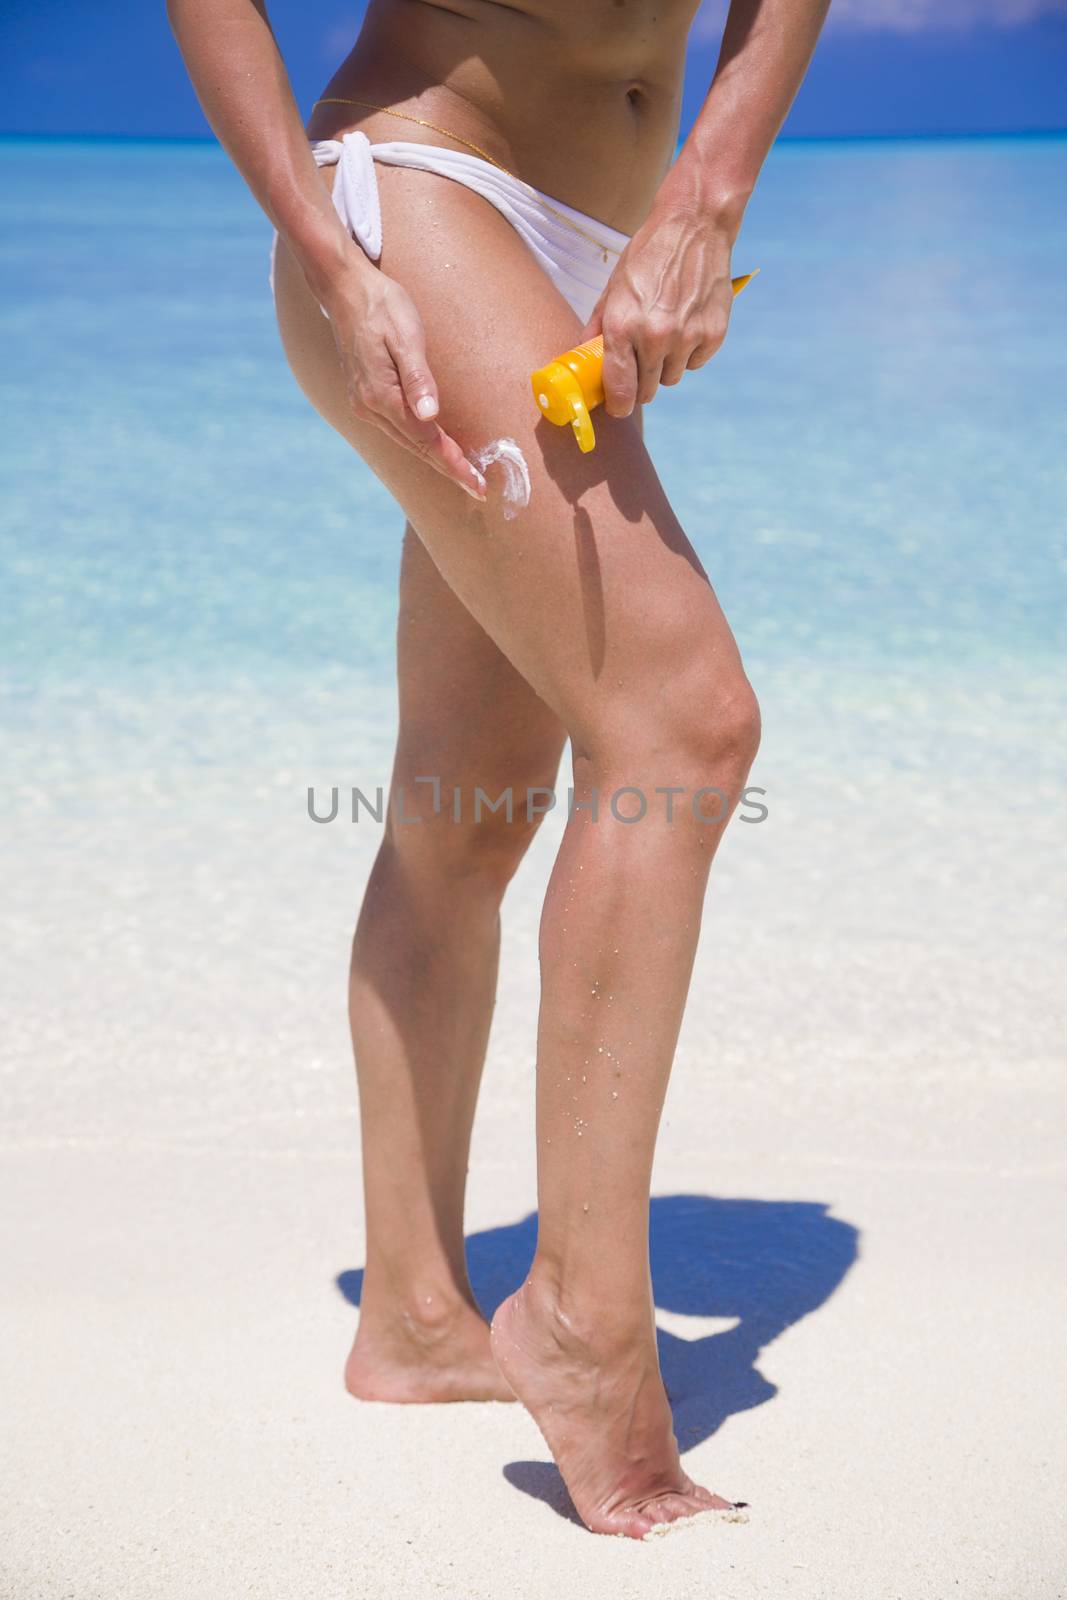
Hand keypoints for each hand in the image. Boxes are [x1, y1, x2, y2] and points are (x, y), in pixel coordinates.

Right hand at [317, 255, 486, 500]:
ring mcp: (363, 404)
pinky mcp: (364, 397)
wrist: (344, 287)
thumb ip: (419, 379)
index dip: (454, 464)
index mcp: (381, 396)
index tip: (476, 484)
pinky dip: (419, 441)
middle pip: (417, 448)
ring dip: (434, 457)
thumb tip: (430, 417)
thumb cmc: (381, 305)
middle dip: (449, 468)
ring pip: (406, 441)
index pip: (426, 441)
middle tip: (478, 488)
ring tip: (463, 472)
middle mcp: (369, 407)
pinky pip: (397, 428)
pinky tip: (434, 446)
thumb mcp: (406, 337)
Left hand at [579, 206, 736, 418]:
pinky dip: (690, 352)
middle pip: (647, 391)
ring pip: (671, 378)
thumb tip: (582, 356)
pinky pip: (695, 363)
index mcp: (623, 327)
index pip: (620, 391)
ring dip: (666, 366)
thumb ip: (598, 327)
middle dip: (641, 383)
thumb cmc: (649, 254)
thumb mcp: (614, 287)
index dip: (618, 405)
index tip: (618, 406)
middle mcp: (655, 337)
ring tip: (666, 333)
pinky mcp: (713, 334)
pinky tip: (687, 324)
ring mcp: (687, 337)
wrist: (695, 225)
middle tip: (641, 364)